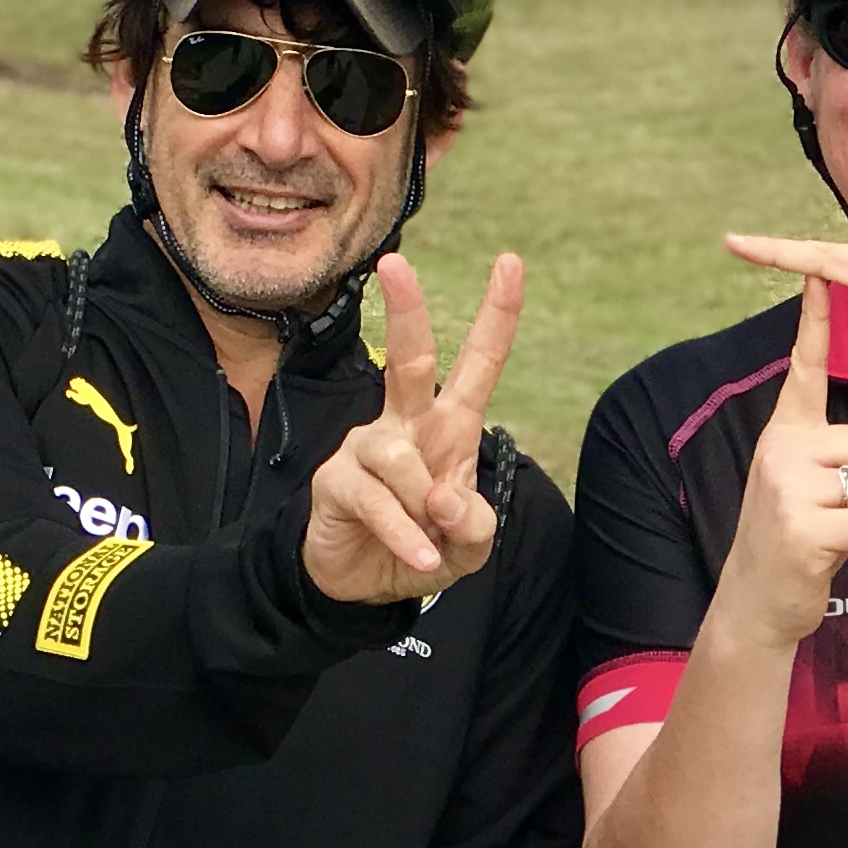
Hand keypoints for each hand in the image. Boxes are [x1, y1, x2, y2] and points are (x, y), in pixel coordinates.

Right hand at [302, 252, 520, 607]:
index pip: (477, 365)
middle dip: (406, 313)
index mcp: (448, 427)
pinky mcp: (337, 481)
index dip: (497, 317)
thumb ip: (474, 524)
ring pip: (398, 455)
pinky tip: (422, 557)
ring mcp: (367, 449)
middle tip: (395, 264)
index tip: (510, 262)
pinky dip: (405, 534)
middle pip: (408, 361)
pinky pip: (376, 500)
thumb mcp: (468, 546)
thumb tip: (447, 498)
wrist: (364, 585)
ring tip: (433, 543)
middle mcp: (406, 425)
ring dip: (423, 504)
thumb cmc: (425, 546)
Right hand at [715, 295, 847, 652]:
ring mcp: (788, 487)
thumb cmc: (792, 541)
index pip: (803, 369)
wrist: (755, 600)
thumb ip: (840, 461)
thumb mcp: (805, 488)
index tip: (818, 274)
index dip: (813, 322)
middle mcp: (780, 450)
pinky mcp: (805, 526)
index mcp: (783, 433)